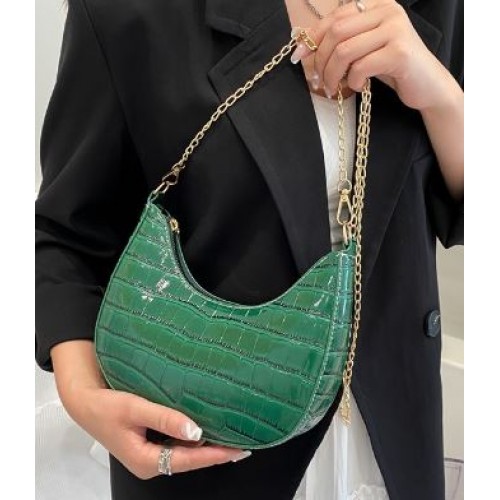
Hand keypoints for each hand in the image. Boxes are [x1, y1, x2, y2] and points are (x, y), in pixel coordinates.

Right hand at [66, 386, 250, 478]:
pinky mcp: (150, 443)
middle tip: (240, 443)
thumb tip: (195, 429)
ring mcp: (151, 454)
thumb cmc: (105, 406)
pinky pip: (177, 443)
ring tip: (229, 434)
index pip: (189, 460)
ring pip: (184, 452)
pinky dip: (192, 436)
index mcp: (146, 461)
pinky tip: (204, 426)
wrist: (86, 402)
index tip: (236, 450)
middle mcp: (151, 462)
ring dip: (205, 444)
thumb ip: (165, 418)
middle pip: (190, 459)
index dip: (215, 454)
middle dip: (215, 452)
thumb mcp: (135, 409)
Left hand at [291, 0, 456, 110]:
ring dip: (333, 74)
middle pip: (336, 32)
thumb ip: (343, 40)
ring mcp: (395, 30)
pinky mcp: (399, 52)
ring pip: (345, 51)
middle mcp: (387, 11)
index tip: (298, 57)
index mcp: (376, 5)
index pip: (335, 17)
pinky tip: (359, 86)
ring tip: (334, 87)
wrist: (426, 85)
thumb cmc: (392, 67)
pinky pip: (361, 67)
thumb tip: (303, 44)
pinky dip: (354, 81)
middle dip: (321, 60)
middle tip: (319, 79)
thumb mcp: (365, 48)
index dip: (312, 38)